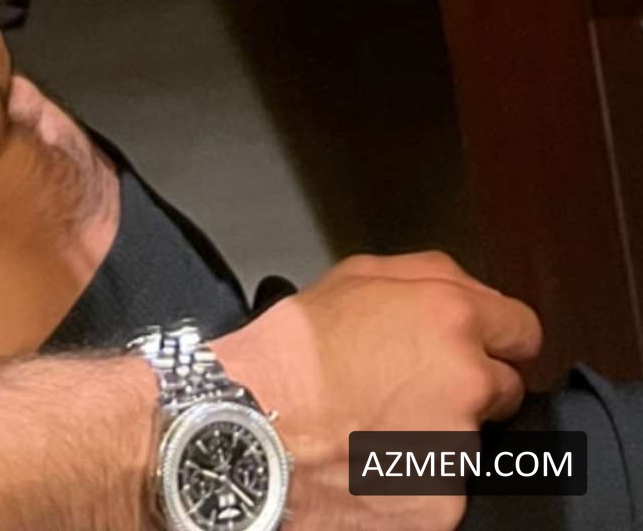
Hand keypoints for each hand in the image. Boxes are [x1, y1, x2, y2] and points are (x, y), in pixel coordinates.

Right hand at [214, 251, 543, 529]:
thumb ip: (428, 278)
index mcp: (452, 318)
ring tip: (378, 426)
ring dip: (440, 435)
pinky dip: (419, 479)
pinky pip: (446, 487)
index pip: (523, 330)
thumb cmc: (295, 357)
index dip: (499, 338)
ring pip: (471, 441)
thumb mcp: (356, 276)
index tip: (485, 349)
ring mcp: (460, 449)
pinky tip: (376, 462)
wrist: (256, 431)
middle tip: (413, 389)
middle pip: (505, 388)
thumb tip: (464, 295)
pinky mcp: (445, 503)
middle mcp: (468, 381)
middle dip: (471, 387)